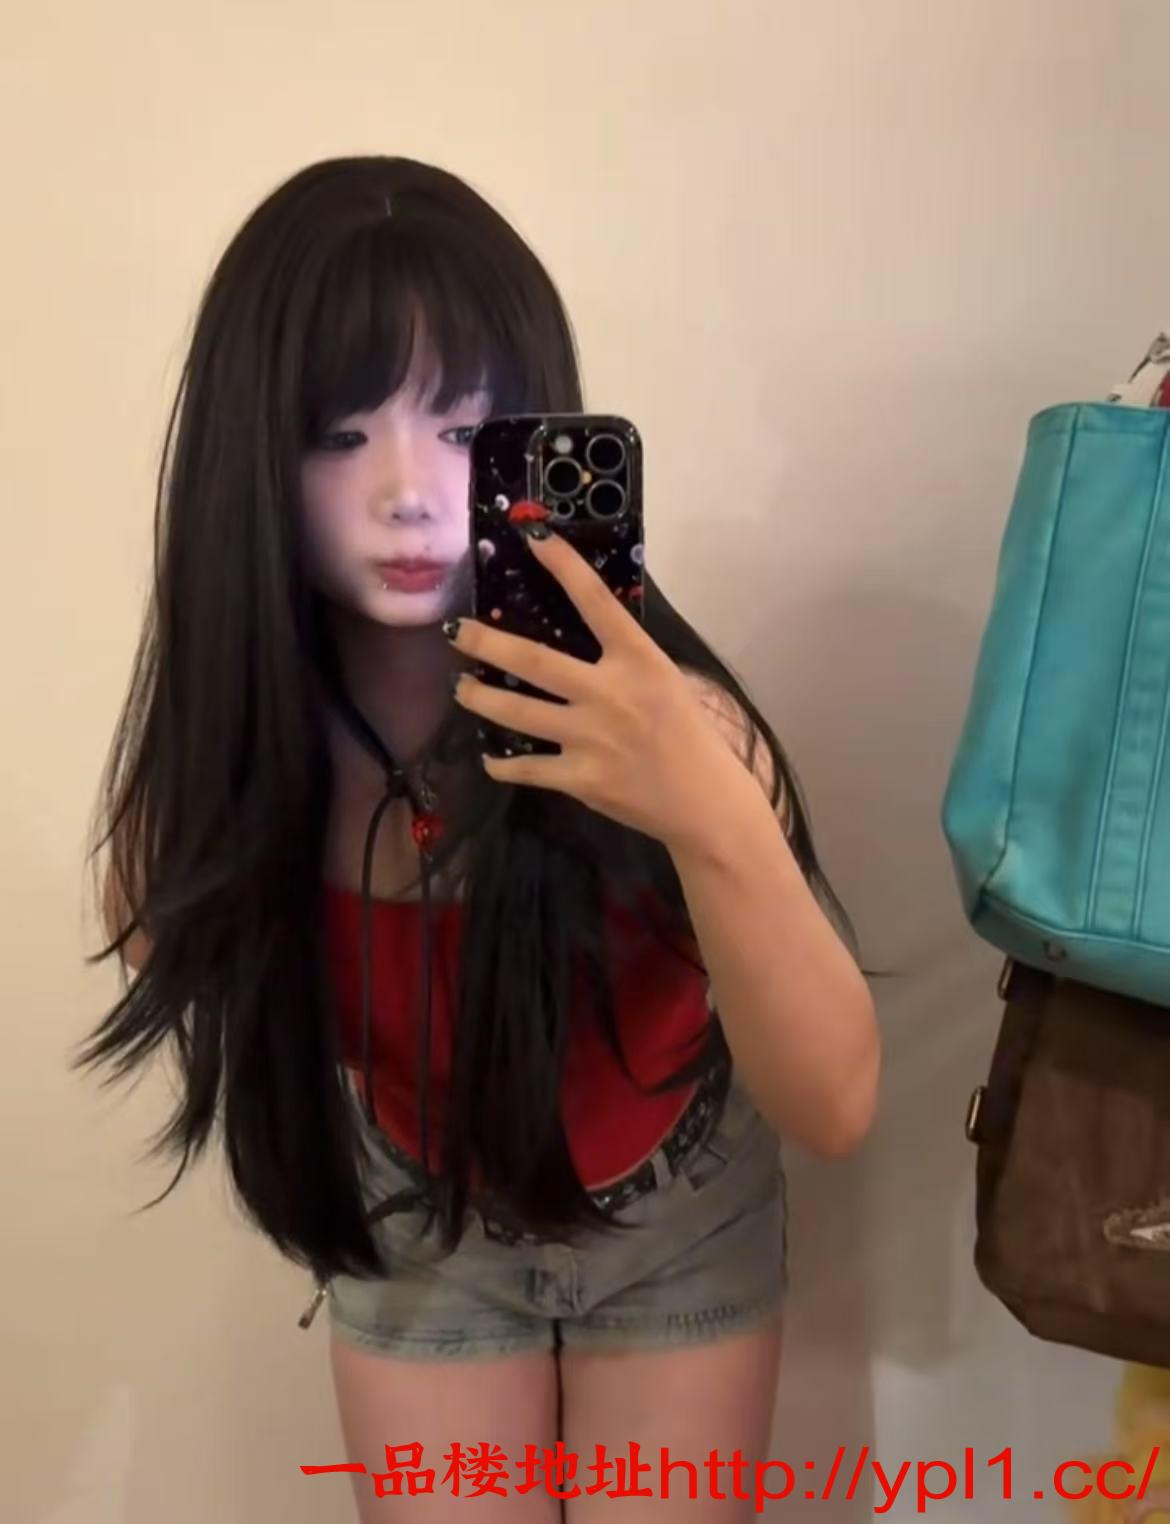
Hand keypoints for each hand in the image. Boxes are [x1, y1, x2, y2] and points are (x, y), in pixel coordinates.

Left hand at [446, 524, 747, 851]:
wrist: (705, 802)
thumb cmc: (689, 736)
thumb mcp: (665, 681)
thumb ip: (624, 660)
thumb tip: (584, 636)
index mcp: (638, 660)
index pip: (595, 601)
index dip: (563, 565)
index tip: (532, 534)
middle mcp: (608, 692)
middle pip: (532, 660)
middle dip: (486, 644)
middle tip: (456, 632)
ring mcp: (590, 736)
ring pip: (516, 712)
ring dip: (479, 698)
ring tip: (461, 687)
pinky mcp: (580, 777)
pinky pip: (526, 768)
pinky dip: (502, 764)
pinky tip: (491, 758)